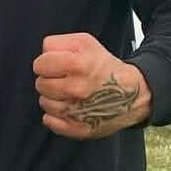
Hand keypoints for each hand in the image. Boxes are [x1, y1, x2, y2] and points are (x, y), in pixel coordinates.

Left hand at [33, 33, 151, 139]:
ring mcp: (76, 111)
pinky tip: (67, 107)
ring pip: (44, 103)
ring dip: (53, 97)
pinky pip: (49, 121)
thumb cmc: (105, 67)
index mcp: (77, 64)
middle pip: (41, 84)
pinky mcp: (77, 128)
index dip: (46, 63)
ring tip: (68, 93)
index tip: (56, 65)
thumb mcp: (85, 42)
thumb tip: (42, 55)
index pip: (40, 64)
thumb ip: (57, 43)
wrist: (130, 94)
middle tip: (65, 79)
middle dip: (50, 80)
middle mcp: (76, 89)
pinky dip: (54, 116)